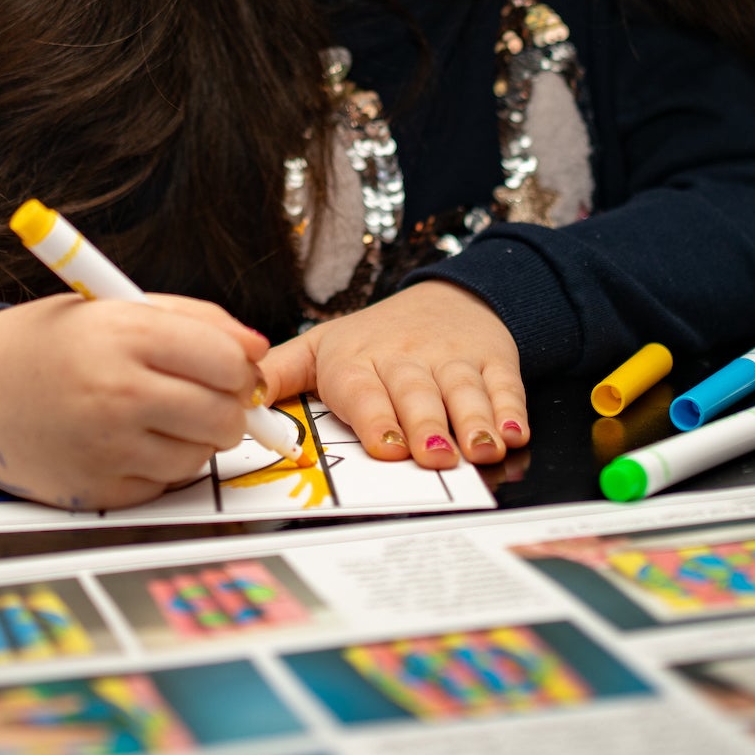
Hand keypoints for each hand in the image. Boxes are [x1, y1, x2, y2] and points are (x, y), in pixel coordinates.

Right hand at [0, 293, 268, 510]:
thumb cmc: (42, 343)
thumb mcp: (111, 306)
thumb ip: (191, 320)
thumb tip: (256, 349)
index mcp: (124, 335)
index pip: (228, 360)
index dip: (242, 365)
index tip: (234, 366)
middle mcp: (117, 394)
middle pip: (224, 415)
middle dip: (229, 407)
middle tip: (205, 394)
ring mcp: (107, 448)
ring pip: (201, 454)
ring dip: (195, 436)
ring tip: (155, 411)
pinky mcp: (98, 490)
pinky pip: (166, 483)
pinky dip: (161, 464)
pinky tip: (128, 438)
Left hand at [258, 281, 527, 468]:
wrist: (446, 298)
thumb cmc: (375, 338)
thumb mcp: (321, 348)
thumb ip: (279, 374)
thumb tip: (241, 398)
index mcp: (358, 360)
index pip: (364, 390)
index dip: (376, 417)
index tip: (386, 446)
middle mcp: (406, 357)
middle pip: (416, 393)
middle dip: (426, 425)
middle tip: (433, 456)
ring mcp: (453, 359)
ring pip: (463, 391)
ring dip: (474, 421)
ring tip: (480, 448)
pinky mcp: (493, 360)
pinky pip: (504, 385)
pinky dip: (511, 409)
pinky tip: (513, 432)